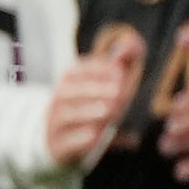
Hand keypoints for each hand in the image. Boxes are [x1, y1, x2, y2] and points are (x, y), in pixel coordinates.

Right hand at [44, 25, 144, 166]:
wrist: (55, 142)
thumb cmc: (88, 108)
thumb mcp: (102, 85)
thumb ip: (120, 63)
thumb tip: (133, 41)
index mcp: (68, 81)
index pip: (78, 70)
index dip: (98, 70)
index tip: (120, 72)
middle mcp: (58, 100)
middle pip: (70, 91)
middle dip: (95, 90)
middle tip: (119, 91)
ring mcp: (55, 123)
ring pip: (68, 115)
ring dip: (89, 112)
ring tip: (110, 111)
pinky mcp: (58, 146)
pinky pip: (68, 142)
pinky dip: (82, 139)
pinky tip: (98, 136)